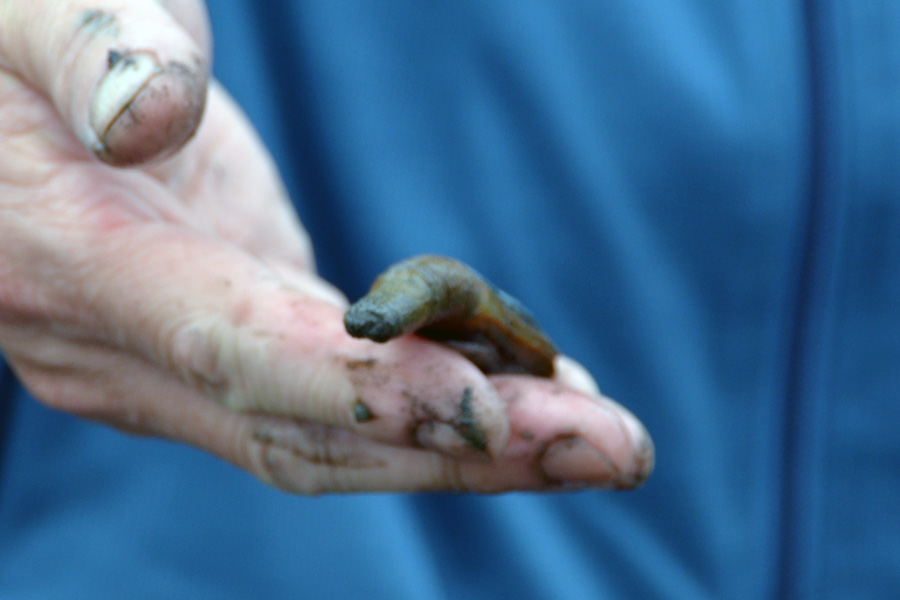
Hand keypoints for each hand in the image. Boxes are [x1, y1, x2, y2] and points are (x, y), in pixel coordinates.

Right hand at [0, 0, 652, 492]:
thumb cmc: (13, 40)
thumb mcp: (32, 9)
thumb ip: (91, 47)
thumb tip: (152, 113)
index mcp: (73, 261)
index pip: (239, 349)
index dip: (371, 387)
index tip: (498, 407)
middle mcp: (123, 350)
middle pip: (313, 429)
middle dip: (466, 449)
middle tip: (616, 448)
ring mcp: (174, 364)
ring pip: (336, 439)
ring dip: (473, 450)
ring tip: (604, 440)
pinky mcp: (225, 343)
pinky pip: (338, 403)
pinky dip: (436, 414)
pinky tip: (532, 402)